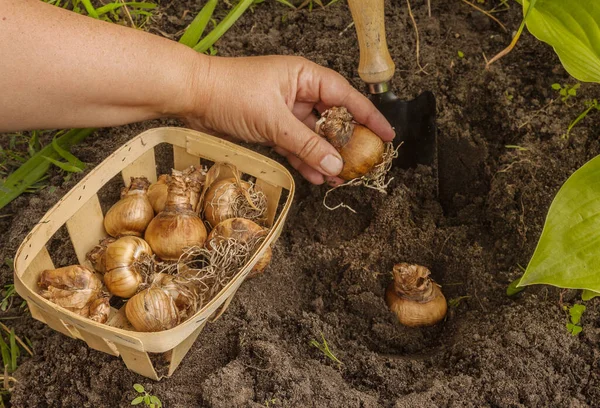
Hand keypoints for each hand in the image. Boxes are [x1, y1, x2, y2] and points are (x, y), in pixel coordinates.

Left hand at [183, 55, 394, 184]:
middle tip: (363, 164)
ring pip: (313, 136)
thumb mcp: (274, 121)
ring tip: (341, 178)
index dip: (368, 117)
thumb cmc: (231, 93)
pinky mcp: (270, 127)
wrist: (191, 97)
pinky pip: (294, 145)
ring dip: (325, 157)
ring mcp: (284, 111)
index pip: (345, 97)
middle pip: (331, 119)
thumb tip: (336, 164)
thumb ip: (307, 144)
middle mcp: (297, 92)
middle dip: (345, 143)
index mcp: (304, 77)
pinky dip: (304, 160)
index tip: (387, 135)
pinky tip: (317, 176)